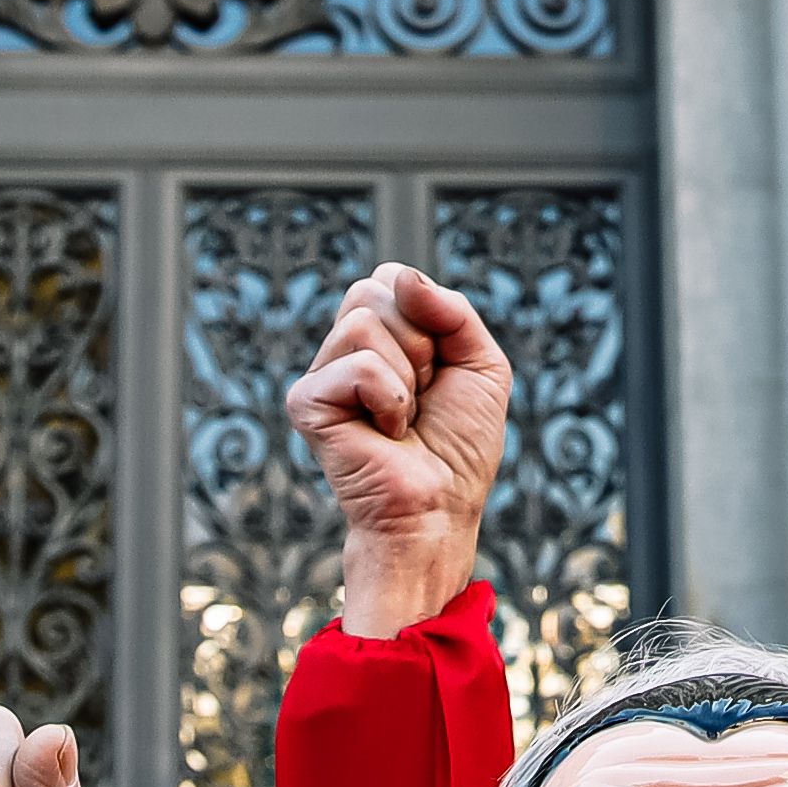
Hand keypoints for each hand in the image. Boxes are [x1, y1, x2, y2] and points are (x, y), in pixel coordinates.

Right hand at [287, 265, 508, 640]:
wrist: (439, 509)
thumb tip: (402, 276)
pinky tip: (384, 433)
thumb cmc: (459, 448)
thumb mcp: (481, 364)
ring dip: (407, 376)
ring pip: (362, 322)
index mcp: (380, 336)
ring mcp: (321, 376)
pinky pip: (357, 366)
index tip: (440, 369)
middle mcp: (343, 351)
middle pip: (373, 290)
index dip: (430, 316)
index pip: (391, 278)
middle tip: (422, 395)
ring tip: (403, 418)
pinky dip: (390, 399)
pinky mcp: (306, 403)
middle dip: (421, 342)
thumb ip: (453, 309)